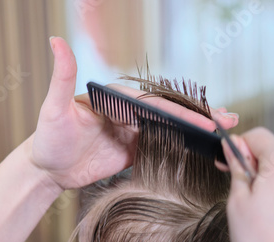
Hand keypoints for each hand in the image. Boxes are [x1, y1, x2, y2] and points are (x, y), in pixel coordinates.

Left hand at [29, 37, 236, 189]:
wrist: (46, 169)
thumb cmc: (46, 137)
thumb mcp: (53, 108)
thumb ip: (61, 77)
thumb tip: (56, 40)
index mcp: (116, 100)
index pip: (154, 103)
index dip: (180, 110)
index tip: (205, 117)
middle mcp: (127, 113)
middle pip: (168, 114)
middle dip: (198, 116)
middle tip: (227, 120)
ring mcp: (131, 132)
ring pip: (168, 129)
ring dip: (194, 130)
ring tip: (222, 132)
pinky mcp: (130, 151)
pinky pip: (159, 148)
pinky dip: (180, 147)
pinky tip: (198, 149)